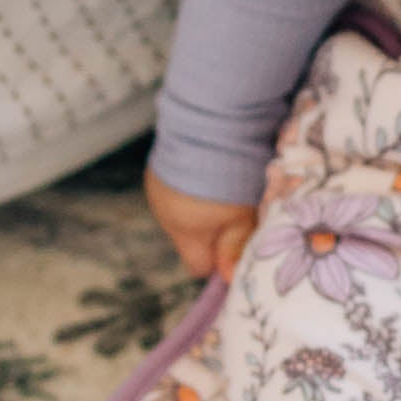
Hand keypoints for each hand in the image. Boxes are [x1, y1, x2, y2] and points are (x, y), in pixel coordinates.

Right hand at [145, 167, 257, 281]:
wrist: (208, 122)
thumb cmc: (230, 176)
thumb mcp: (242, 216)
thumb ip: (235, 248)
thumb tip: (230, 278)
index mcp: (184, 231)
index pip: (197, 266)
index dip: (218, 261)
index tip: (235, 250)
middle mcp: (164, 212)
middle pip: (190, 239)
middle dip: (211, 234)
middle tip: (235, 214)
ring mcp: (158, 188)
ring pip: (183, 213)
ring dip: (200, 208)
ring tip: (222, 187)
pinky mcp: (160, 166)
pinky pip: (176, 189)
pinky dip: (191, 186)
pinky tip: (207, 169)